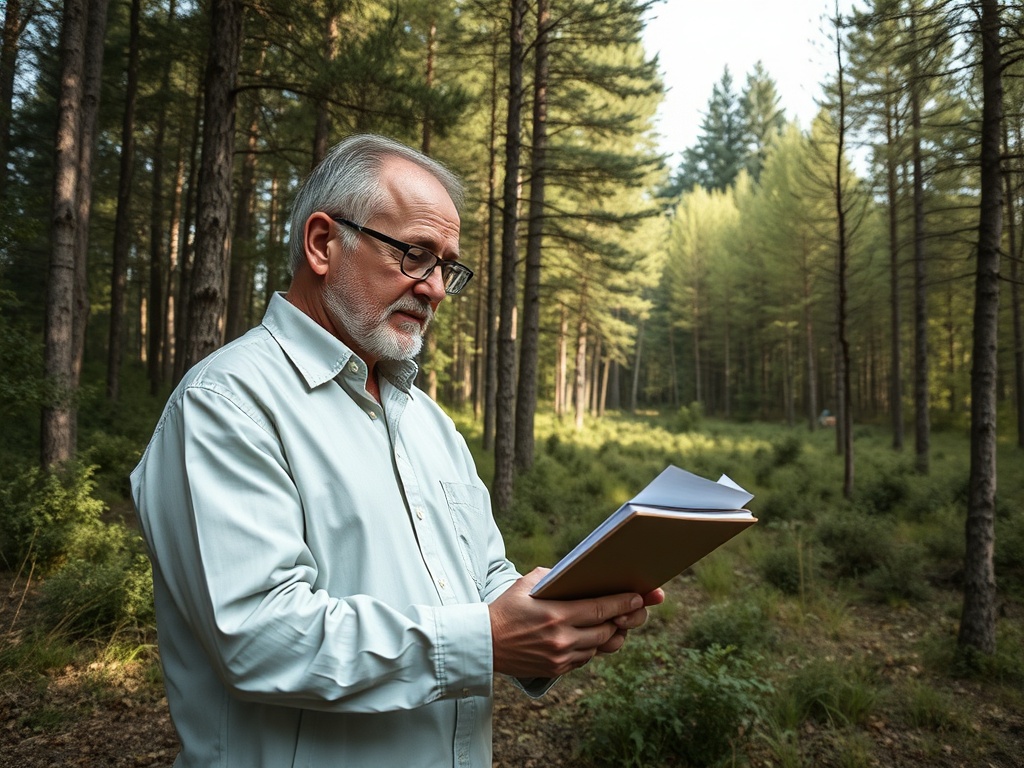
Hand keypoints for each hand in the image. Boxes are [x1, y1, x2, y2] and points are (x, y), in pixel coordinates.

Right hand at [488, 569, 662, 677]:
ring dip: (608, 634)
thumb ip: (554, 577)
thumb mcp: (527, 584)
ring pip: (599, 647)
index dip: (624, 603)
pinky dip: (591, 647)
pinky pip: (585, 658)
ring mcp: (560, 657)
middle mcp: (562, 639)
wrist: (485, 643)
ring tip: (614, 621)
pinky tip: (592, 635)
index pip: (602, 609)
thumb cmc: (506, 608)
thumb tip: (580, 573)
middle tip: (633, 609)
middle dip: (623, 619)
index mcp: (557, 614)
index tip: (639, 597)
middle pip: (607, 630)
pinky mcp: (556, 670)